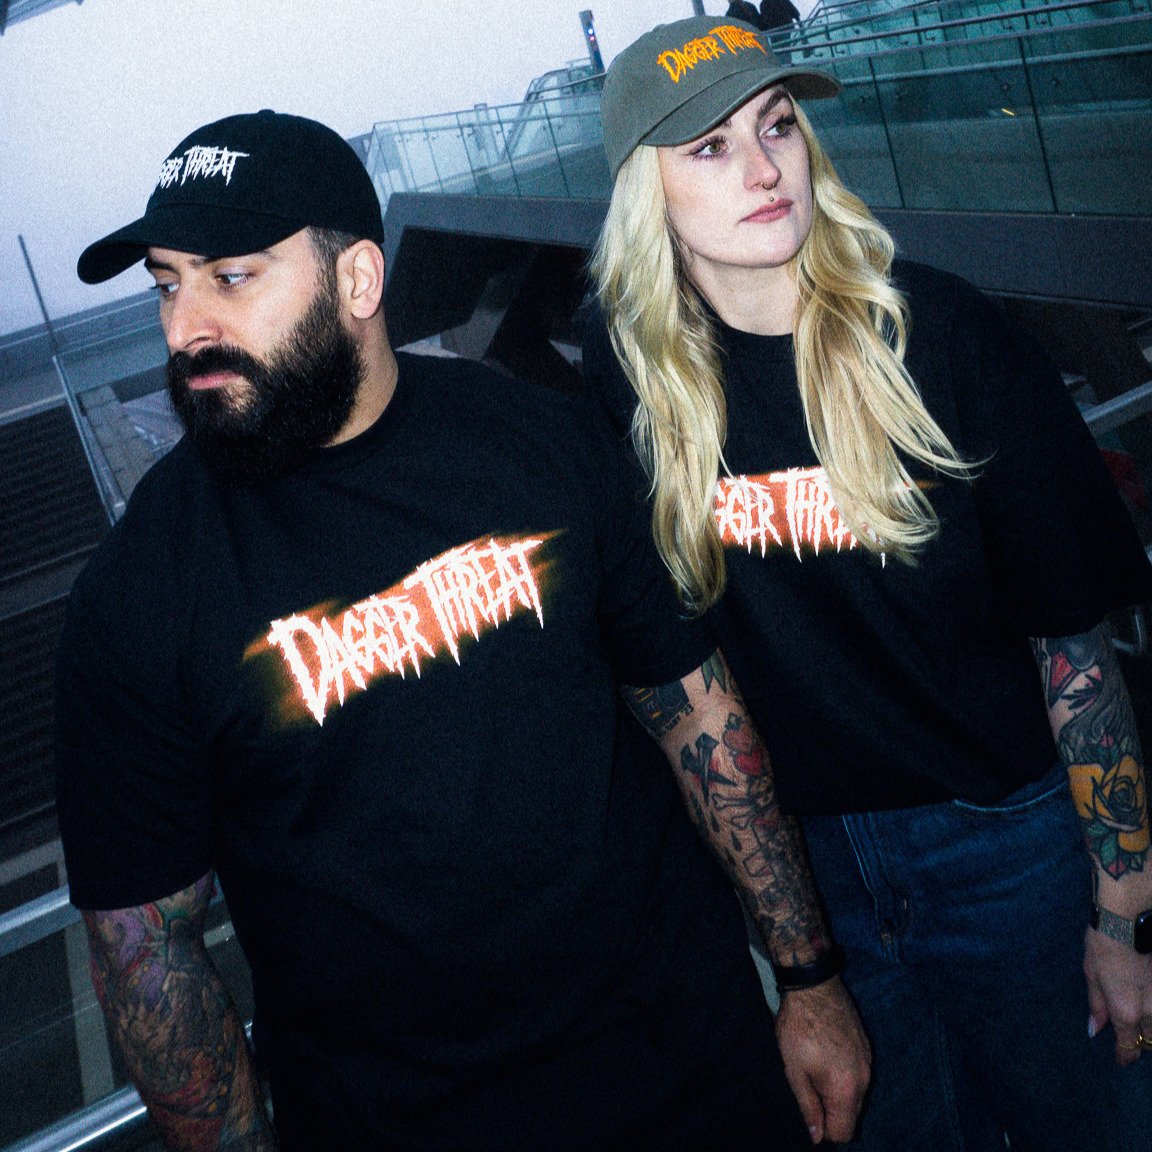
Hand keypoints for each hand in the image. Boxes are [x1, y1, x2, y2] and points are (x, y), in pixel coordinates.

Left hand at [775, 976, 870, 1143]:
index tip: (810, 1109)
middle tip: (808, 1084)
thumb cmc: (799, 1028)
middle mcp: (864, 1079)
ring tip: (815, 1066)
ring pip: (856, 1093)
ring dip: (838, 1090)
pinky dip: (844, 1073)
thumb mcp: (794, 1070)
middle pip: (851, 1114)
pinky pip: (858, 1073)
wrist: (814, 986)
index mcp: (846, 1089)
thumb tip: (817, 1136)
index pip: (844, 1132)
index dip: (825, 1128)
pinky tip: (826, 1054)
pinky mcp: (866, 1045)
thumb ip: (808, 1106)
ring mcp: (868, 1061)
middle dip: (831, 1109)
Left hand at [1085, 926, 1151, 1065]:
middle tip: (1132, 1036)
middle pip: (1151, 1039)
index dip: (1125, 1056)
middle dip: (1141, 1041)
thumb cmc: (1104, 946)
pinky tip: (1149, 1001)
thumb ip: (1097, 1005)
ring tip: (1143, 1020)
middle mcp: (1150, 1012)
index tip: (1122, 1060)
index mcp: (1126, 1012)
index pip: (1128, 1045)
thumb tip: (1094, 1030)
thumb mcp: (1092, 975)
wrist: (1129, 922)